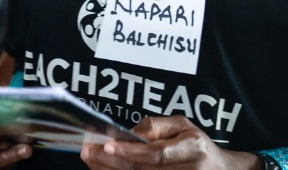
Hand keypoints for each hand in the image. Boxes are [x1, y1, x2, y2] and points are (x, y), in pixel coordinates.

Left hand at [79, 115, 256, 169]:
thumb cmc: (198, 146)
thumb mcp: (183, 125)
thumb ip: (157, 126)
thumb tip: (130, 133)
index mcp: (192, 150)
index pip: (156, 155)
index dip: (130, 151)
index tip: (107, 144)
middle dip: (110, 162)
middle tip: (89, 152)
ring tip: (91, 160)